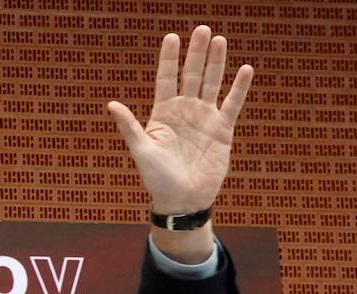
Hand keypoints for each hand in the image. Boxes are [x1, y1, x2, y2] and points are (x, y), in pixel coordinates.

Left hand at [107, 26, 252, 215]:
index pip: (166, 79)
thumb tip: (111, 104)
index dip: (169, 59)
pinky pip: (232, 104)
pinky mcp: (222, 130)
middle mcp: (184, 111)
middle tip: (202, 30)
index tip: (172, 37)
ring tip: (219, 40)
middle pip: (191, 75)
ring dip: (216, 63)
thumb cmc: (157, 180)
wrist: (182, 201)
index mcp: (163, 114)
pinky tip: (245, 70)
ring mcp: (204, 118)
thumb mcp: (141, 152)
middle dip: (196, 53)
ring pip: (212, 83)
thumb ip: (129, 127)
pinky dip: (239, 88)